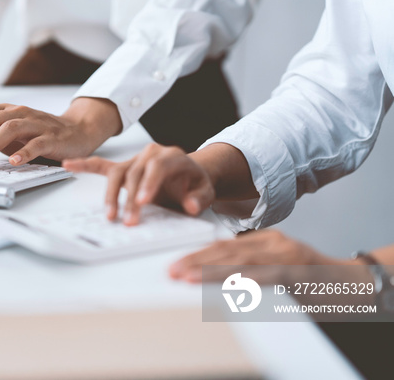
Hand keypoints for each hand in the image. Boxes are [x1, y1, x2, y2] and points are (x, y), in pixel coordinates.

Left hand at [0, 97, 121, 167]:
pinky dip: (24, 152)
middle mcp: (20, 112)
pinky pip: (37, 143)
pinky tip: (13, 162)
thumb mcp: (12, 134)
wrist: (78, 131)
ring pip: (10, 129)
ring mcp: (37, 123)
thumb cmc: (39, 134)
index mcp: (7, 110)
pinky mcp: (53, 137)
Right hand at [63, 143, 214, 225]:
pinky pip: (101, 165)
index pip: (156, 167)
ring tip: (110, 215)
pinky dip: (85, 165)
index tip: (142, 202)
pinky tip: (69, 165)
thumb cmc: (194, 183)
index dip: (148, 184)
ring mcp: (134, 160)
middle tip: (129, 220)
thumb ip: (200, 198)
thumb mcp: (205, 191)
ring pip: (117, 174)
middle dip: (129, 198)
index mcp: (171, 155)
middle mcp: (150, 154)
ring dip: (111, 195)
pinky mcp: (122, 167)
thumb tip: (190, 205)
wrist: (189, 175)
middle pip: (135, 173)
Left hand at [169, 230, 334, 283]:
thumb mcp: (277, 264)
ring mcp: (284, 255)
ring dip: (209, 270)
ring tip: (185, 277)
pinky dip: (241, 279)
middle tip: (172, 270)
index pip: (224, 246)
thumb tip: (218, 271)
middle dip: (195, 262)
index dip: (198, 254)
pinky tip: (223, 284)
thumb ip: (252, 263)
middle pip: (226, 251)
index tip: (176, 263)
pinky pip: (263, 275)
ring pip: (239, 261)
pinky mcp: (296, 271)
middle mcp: (272, 242)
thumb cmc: (311, 279)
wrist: (352, 283)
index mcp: (265, 240)